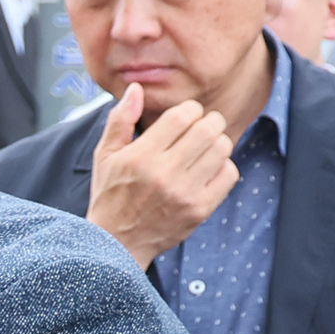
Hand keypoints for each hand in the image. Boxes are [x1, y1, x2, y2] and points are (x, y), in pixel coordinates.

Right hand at [85, 83, 239, 265]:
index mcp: (140, 156)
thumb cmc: (110, 196)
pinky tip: (208, 170)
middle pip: (208, 129)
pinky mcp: (200, 209)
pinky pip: (229, 174)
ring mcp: (185, 193)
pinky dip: (224, 167)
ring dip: (217, 143)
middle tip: (201, 128)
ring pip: (222, 148)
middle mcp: (164, 173)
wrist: (116, 245)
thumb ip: (120, 120)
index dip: (189, 110)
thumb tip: (136, 88)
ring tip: (204, 149)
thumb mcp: (105, 156)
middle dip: (208, 122)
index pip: (182, 115)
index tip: (185, 117)